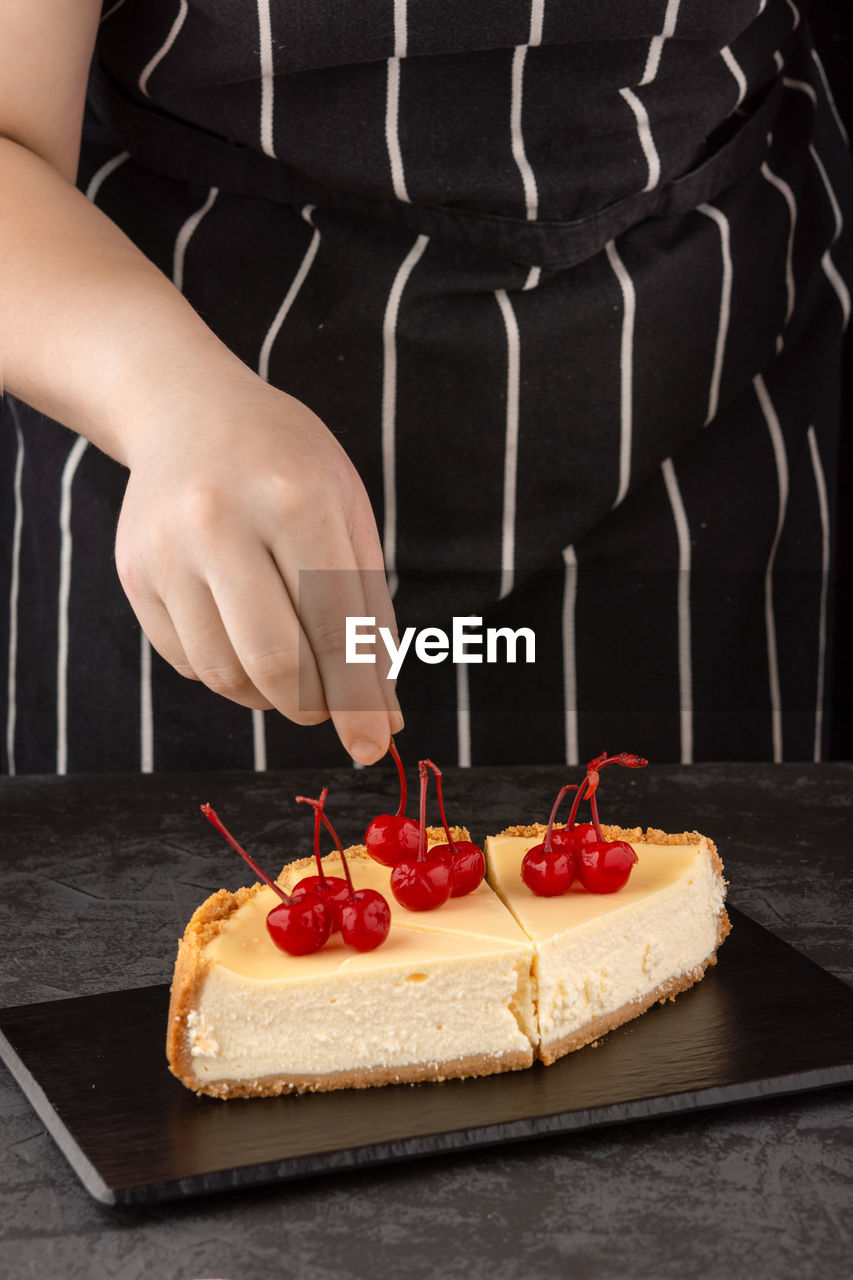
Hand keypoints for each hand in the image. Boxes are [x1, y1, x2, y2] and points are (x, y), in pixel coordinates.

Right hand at [114, 371, 401, 763]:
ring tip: (288, 664)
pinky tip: (242, 633)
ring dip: (269, 695)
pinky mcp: (133, 573)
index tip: (372, 747)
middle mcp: (220, 521)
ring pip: (225, 674)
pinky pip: (187, 663)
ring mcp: (166, 549)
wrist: (186, 410)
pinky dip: (227, 673)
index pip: (334, 627)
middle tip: (327, 705)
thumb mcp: (347, 516)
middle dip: (313, 705)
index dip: (357, 700)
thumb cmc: (288, 467)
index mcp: (294, 498)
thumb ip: (369, 616)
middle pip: (274, 662)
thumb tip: (383, 719)